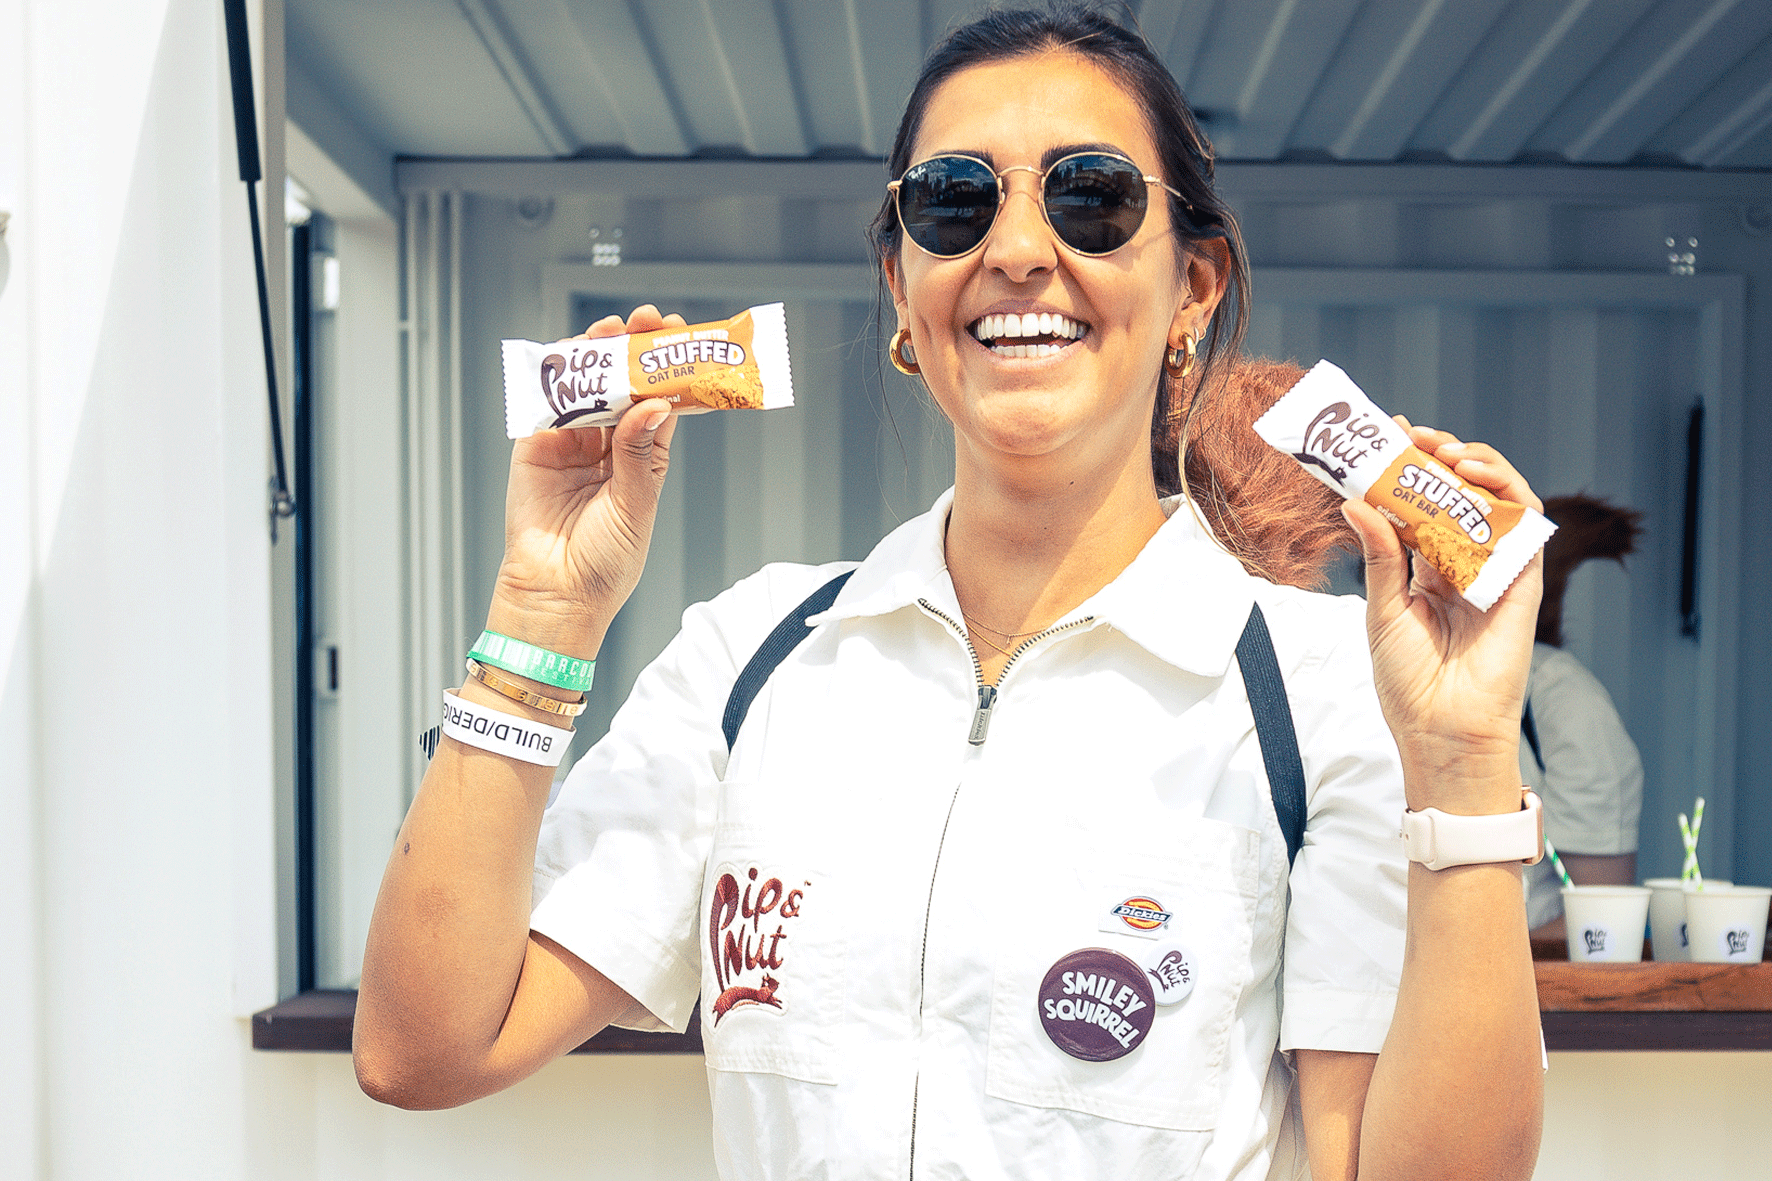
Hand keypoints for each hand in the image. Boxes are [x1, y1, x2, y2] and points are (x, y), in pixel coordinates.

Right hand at [486, 305, 683, 655]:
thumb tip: (652, 406)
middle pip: (623, 385)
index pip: (659, 401)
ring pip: (586, 388)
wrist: (556, 594)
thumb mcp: (635, 506)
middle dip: (632, 350)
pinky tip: (572, 359)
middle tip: (643, 322)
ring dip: (596, 356)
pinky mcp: (535, 448)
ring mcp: (571, 444)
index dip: (668, 367)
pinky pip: (546, 406)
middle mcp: (608, 446)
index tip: (677, 336)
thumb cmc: (604, 564)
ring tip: (609, 332)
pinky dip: (557, 380)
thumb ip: (639, 454)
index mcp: (643, 459)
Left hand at [1341, 422, 1543, 813]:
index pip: (1418, 506)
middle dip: (1437, 458)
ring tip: (1444, 451)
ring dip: (1474, 465)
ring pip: (1494, 500)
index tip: (1385, 438)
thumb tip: (1354, 502)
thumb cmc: (1409, 681)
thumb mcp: (1382, 610)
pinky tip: (1474, 477)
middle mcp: (1461, 564)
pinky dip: (1505, 492)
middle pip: (1456, 495)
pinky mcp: (1523, 580)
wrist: (1443, 728)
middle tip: (1411, 435)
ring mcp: (1494, 570)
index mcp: (1425, 571)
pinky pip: (1522, 524)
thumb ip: (1379, 555)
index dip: (1405, 471)